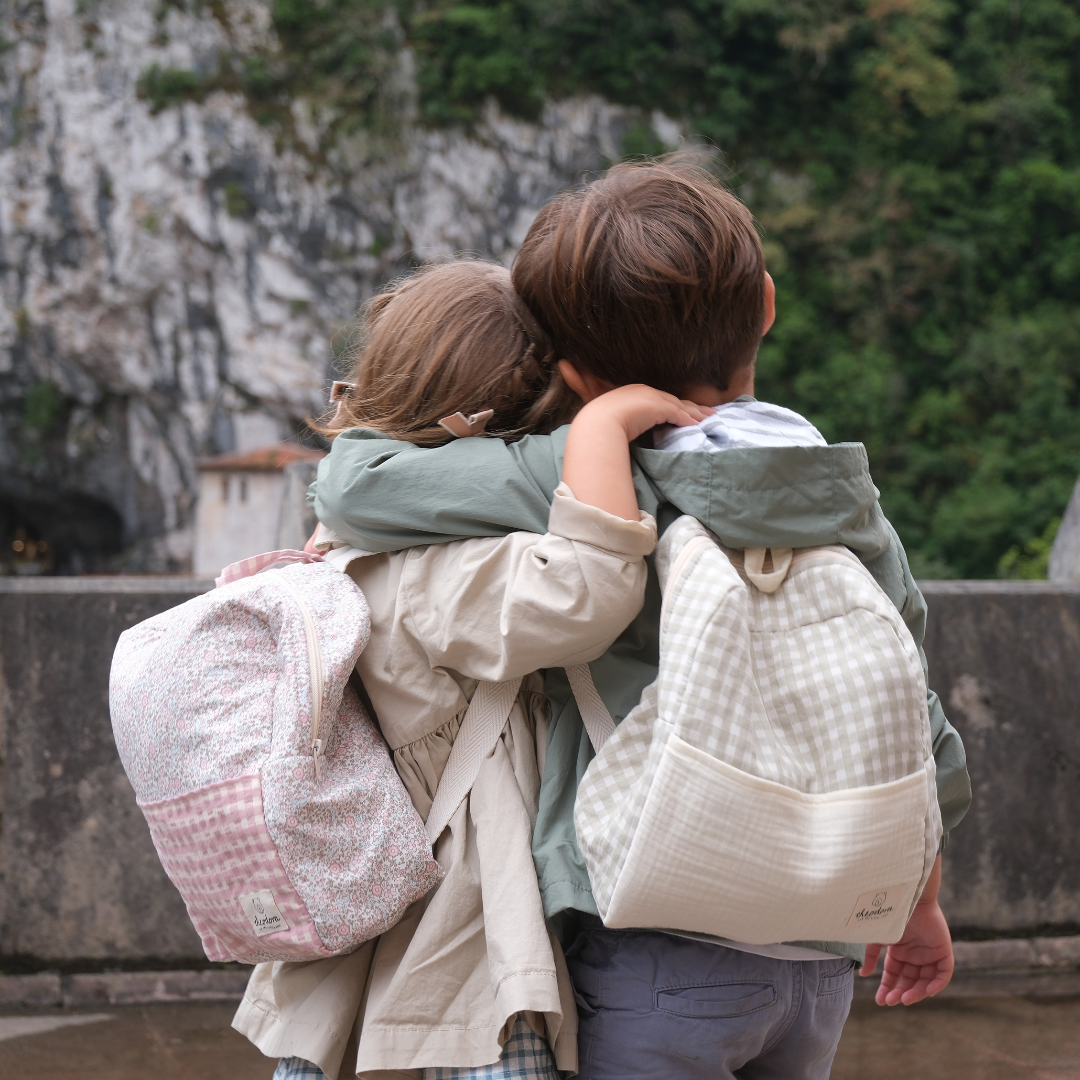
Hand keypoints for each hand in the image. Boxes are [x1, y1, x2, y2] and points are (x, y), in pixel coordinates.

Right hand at [576, 384, 710, 442]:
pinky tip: (700, 426)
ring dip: (697, 414)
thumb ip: (621, 422)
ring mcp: (653, 398)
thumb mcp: (611, 420)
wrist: (598, 422)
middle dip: (694, 407)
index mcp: (635, 393)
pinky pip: (679, 415)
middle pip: (676, 400)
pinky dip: (690, 420)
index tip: (688, 411)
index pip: (662, 400)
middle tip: (710, 412)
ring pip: (681, 406)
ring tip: (712, 418)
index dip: (677, 405)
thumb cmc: (599, 423)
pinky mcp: (658, 408)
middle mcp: (646, 392)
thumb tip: (623, 432)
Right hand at [860, 858, 953, 1004]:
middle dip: (900, 992)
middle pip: (909, 981)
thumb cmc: (889, 913)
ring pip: (925, 981)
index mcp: (899, 951)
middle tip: (891, 1001)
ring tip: (904, 999)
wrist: (906, 897)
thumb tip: (863, 975)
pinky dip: (937, 984)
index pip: (894, 976)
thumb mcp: (876, 936)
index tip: (880, 1001)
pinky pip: (943, 974)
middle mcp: (915, 955)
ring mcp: (930, 954)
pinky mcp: (943, 951)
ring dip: (917, 993)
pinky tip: (926, 991)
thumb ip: (870, 956)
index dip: (888, 988)